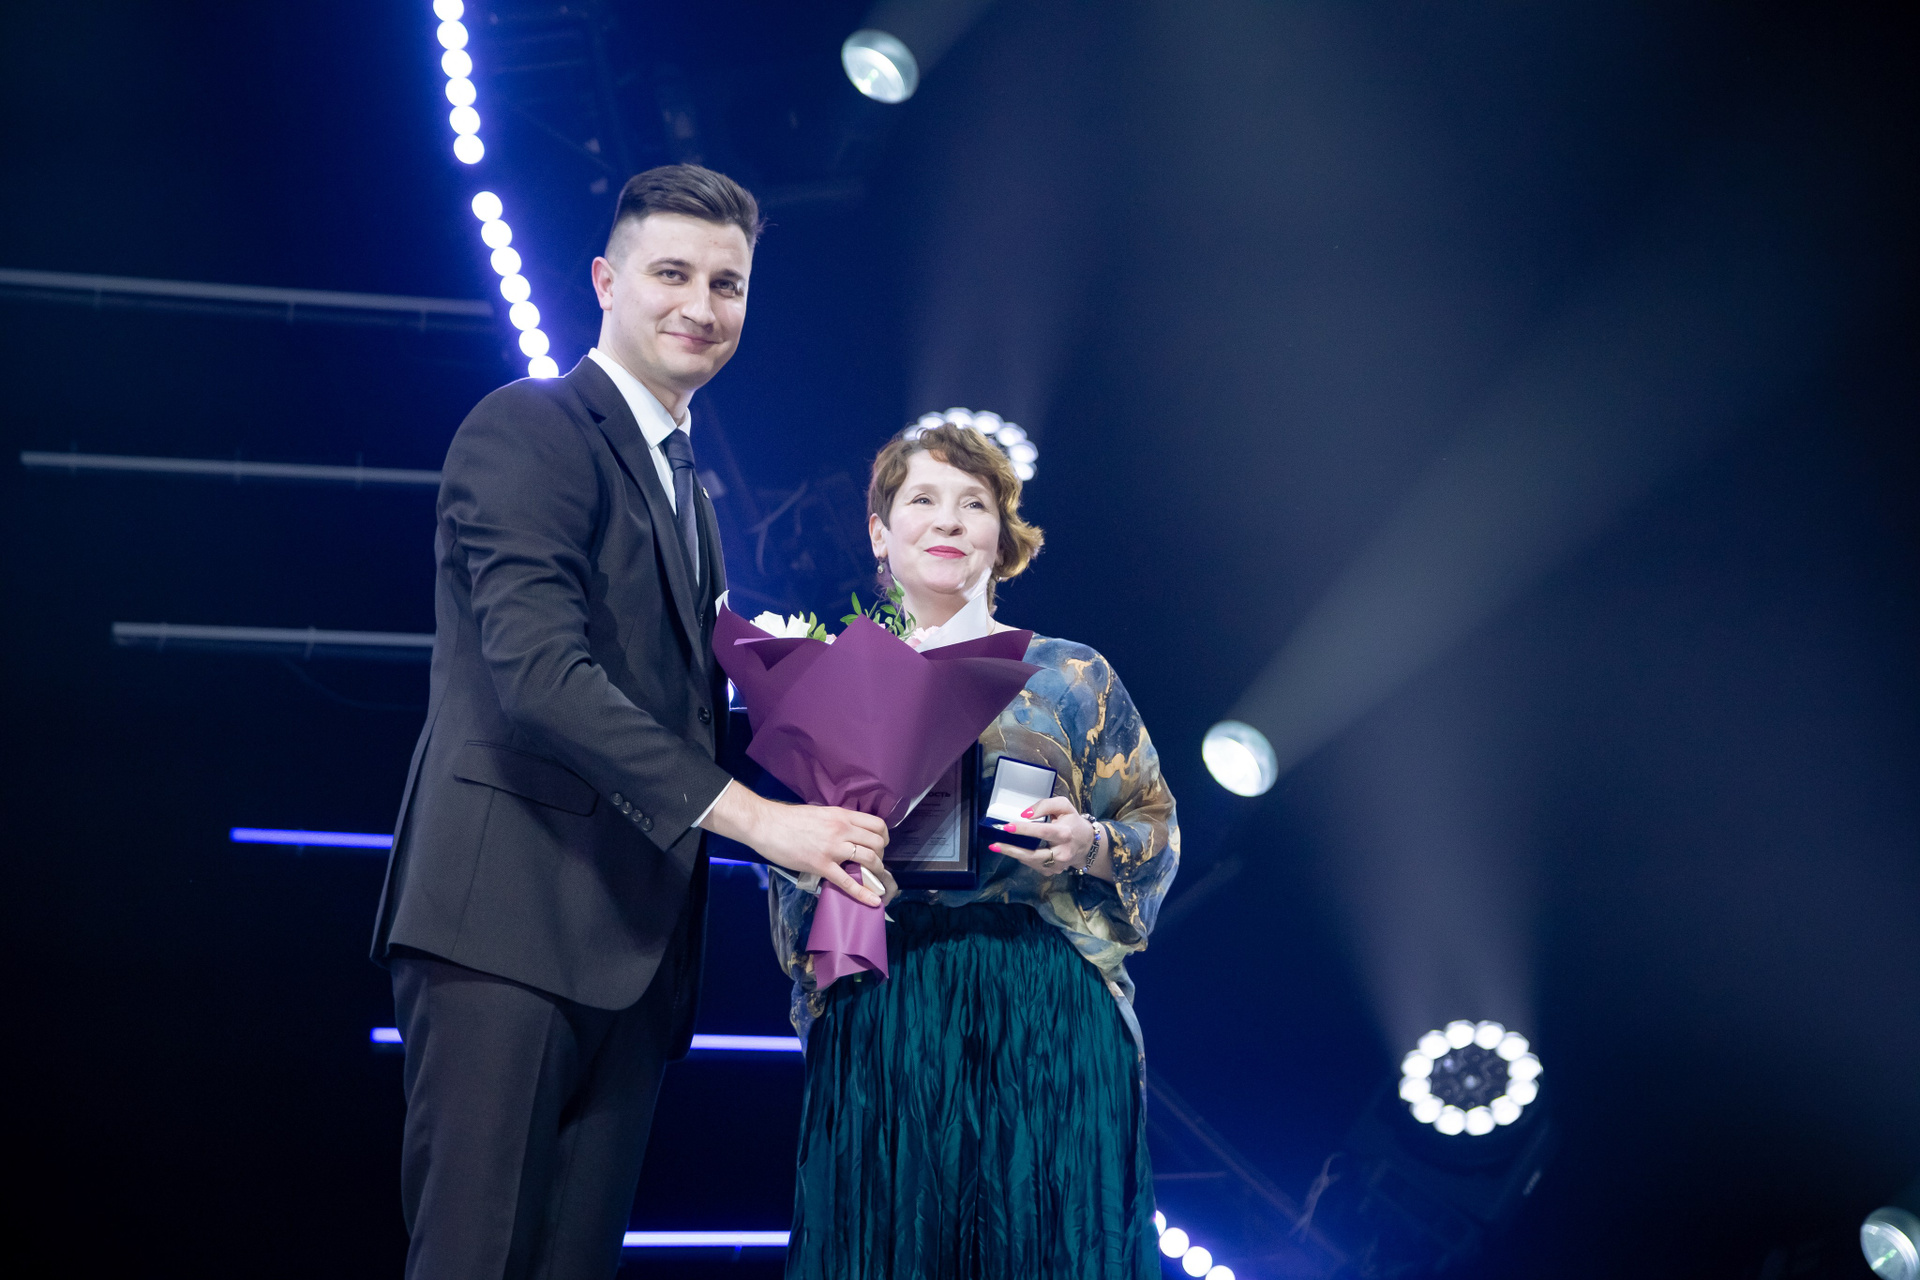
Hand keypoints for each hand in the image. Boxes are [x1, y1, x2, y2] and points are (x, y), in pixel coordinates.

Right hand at [702, 784, 894, 905]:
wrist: (766, 824)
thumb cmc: (789, 819)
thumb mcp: (821, 813)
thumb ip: (837, 822)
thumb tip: (848, 833)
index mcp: (842, 815)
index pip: (877, 824)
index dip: (883, 837)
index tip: (879, 846)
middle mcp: (842, 829)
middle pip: (877, 843)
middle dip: (881, 855)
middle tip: (874, 864)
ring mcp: (832, 848)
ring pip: (869, 859)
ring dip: (876, 871)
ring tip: (873, 879)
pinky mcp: (821, 865)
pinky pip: (847, 881)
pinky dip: (863, 893)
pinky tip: (873, 901)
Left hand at [989, 796, 1092, 877]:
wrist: (1087, 844)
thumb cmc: (1072, 822)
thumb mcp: (1064, 806)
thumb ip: (1045, 805)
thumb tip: (1025, 814)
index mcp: (1064, 833)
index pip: (1042, 831)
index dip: (1024, 829)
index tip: (1007, 827)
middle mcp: (1062, 852)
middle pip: (1034, 855)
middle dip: (1012, 850)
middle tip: (995, 844)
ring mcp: (1058, 865)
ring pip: (1032, 863)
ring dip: (1014, 854)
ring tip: (999, 846)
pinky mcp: (1054, 872)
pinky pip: (1034, 866)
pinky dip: (1023, 858)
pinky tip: (1015, 850)